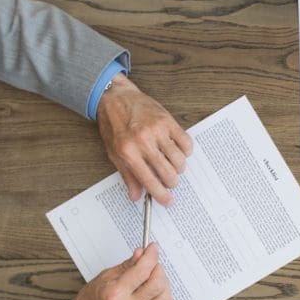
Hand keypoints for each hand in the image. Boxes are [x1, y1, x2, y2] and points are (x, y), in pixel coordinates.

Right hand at [71, 243, 171, 299]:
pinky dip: (165, 296)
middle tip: (151, 264)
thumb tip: (141, 253)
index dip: (151, 256)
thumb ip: (127, 265)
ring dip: (163, 282)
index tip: (153, 248)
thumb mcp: (106, 277)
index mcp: (115, 294)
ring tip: (152, 279)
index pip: (142, 271)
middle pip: (157, 283)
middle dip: (158, 269)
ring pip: (165, 295)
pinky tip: (155, 292)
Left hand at [96, 73, 192, 205]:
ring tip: (173, 165)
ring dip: (179, 167)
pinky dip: (186, 151)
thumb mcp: (114, 153)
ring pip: (179, 160)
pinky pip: (186, 143)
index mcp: (128, 152)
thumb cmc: (114, 125)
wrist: (115, 98)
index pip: (149, 181)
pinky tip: (178, 150)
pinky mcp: (168, 121)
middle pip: (168, 173)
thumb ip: (127, 175)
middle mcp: (143, 142)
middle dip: (172, 182)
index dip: (161, 195)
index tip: (168, 201)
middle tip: (170, 181)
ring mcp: (157, 131)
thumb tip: (136, 196)